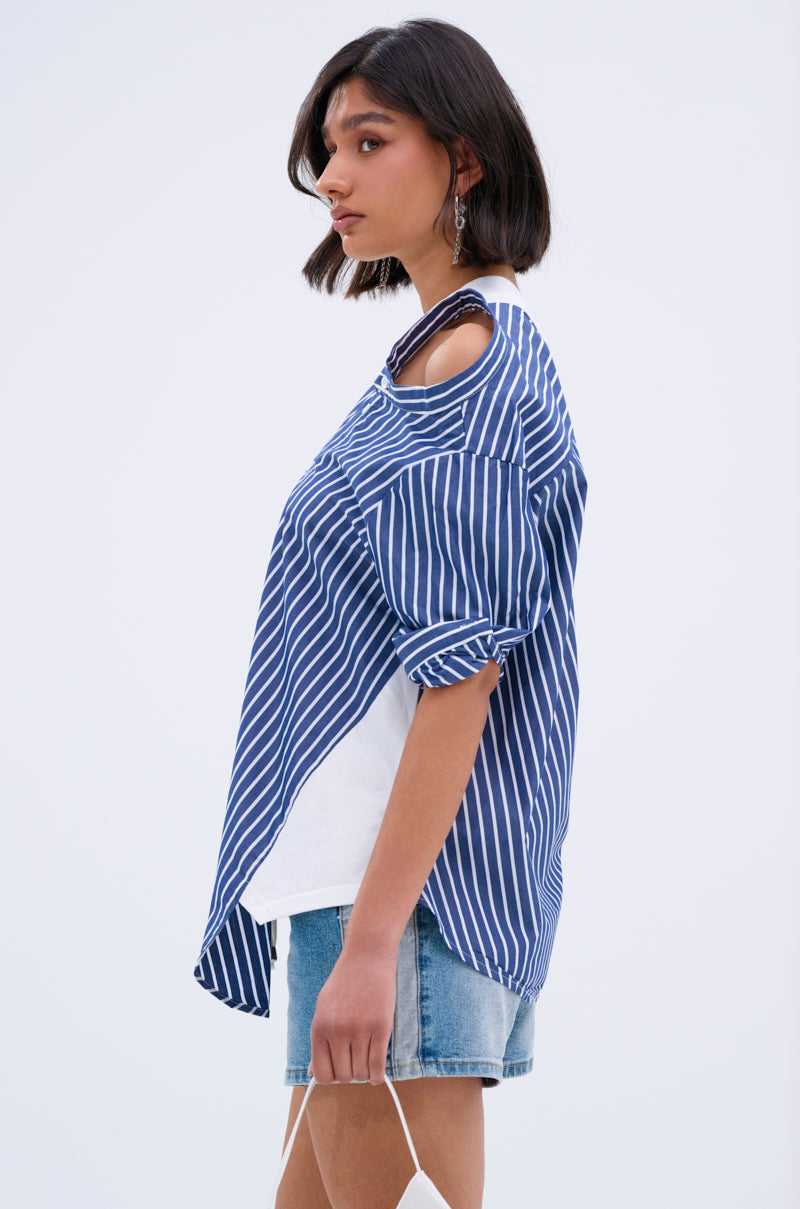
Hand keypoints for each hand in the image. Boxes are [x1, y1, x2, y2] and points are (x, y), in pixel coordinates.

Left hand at [308, 947, 396, 1084]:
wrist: (367, 956)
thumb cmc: (344, 982)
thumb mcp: (323, 1008)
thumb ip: (319, 1041)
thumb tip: (312, 1072)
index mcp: (319, 1028)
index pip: (322, 1074)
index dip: (332, 1077)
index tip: (340, 1070)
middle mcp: (337, 1032)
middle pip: (344, 1076)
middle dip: (350, 1074)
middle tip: (356, 1062)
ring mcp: (360, 1030)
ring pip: (361, 1073)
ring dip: (365, 1073)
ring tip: (366, 1061)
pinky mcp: (381, 1027)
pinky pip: (378, 1065)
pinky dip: (378, 1075)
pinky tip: (377, 1073)